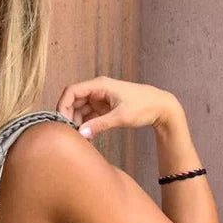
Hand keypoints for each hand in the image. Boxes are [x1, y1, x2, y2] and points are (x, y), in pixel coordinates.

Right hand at [56, 76, 184, 139]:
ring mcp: (101, 99)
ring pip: (81, 109)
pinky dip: (87, 125)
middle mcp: (98, 90)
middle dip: (70, 116)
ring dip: (78, 122)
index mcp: (100, 85)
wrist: (161, 108)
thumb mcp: (121, 117)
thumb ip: (99, 125)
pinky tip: (88, 136)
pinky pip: (90, 115)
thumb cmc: (144, 106)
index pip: (72, 91)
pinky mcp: (105, 107)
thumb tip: (81, 133)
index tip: (61, 121)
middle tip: (70, 133)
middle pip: (74, 101)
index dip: (63, 105)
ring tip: (80, 137)